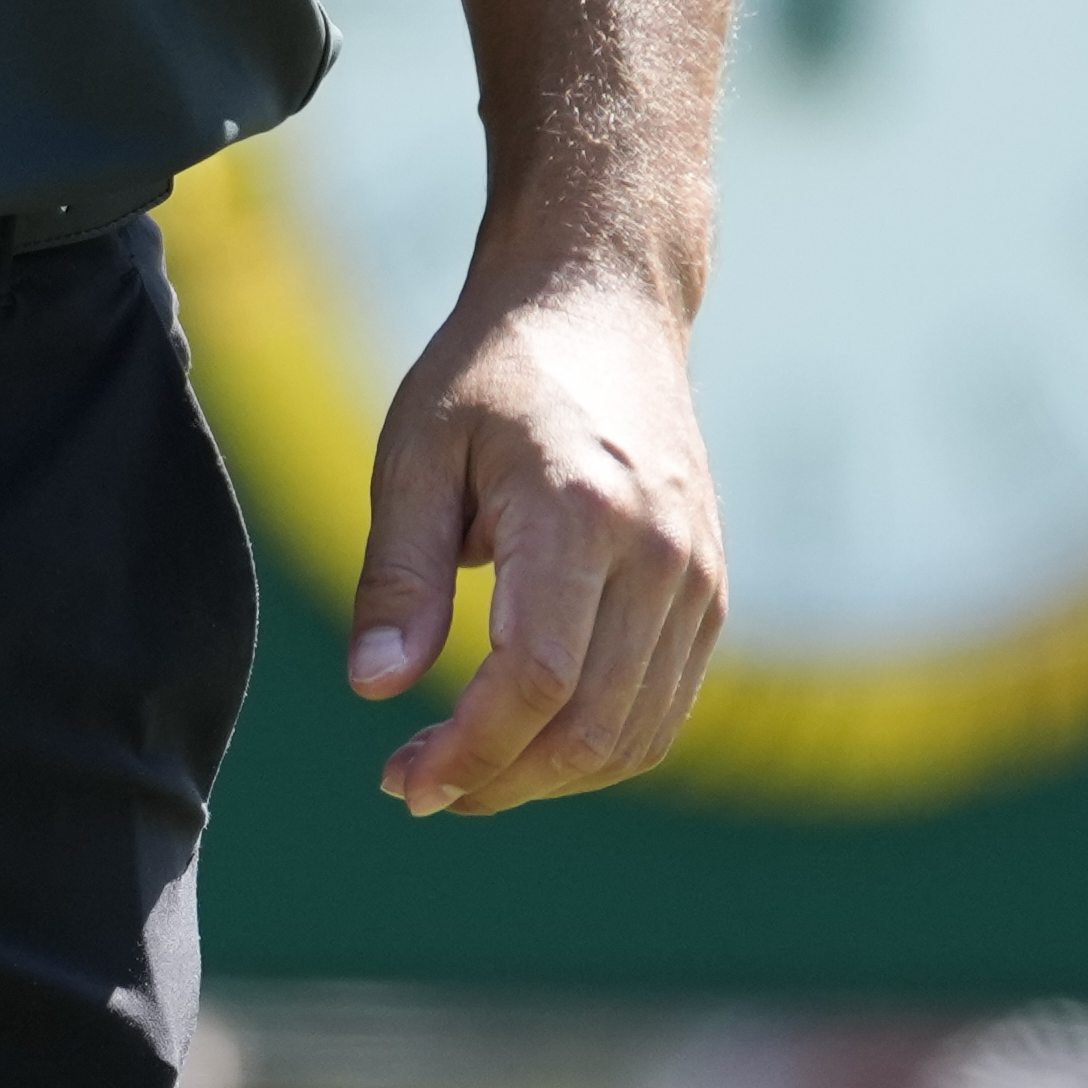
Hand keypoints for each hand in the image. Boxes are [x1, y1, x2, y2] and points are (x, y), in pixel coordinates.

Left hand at [347, 262, 726, 813]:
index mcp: (581, 511)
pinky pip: (663, 707)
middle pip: (593, 727)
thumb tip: (376, 689)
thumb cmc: (495, 371)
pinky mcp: (711, 587)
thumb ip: (399, 573)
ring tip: (466, 768)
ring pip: (636, 735)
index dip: (470, 751)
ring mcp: (698, 573)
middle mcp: (659, 552)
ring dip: (548, 778)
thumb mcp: (418, 450)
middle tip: (418, 785)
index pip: (538, 678)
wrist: (605, 303)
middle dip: (500, 780)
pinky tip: (528, 734)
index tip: (402, 779)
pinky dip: (597, 748)